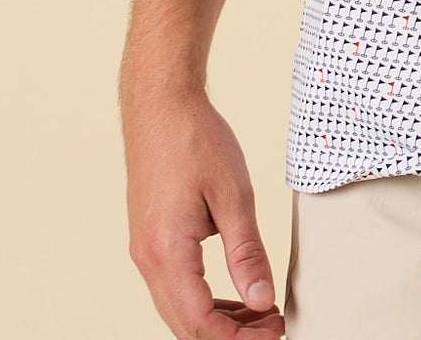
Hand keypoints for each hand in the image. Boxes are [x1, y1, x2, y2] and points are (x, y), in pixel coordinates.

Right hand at [123, 79, 285, 336]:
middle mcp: (148, 260)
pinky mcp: (150, 240)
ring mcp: (145, 251)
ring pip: (178, 310)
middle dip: (230, 336)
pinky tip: (235, 296)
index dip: (238, 339)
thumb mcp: (233, 194)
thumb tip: (261, 301)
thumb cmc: (196, 140)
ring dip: (218, 321)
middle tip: (275, 327)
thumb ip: (247, 252)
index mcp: (167, 253)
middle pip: (185, 326)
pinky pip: (174, 288)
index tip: (276, 332)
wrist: (160, 104)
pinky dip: (204, 300)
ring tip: (261, 315)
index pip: (200, 323)